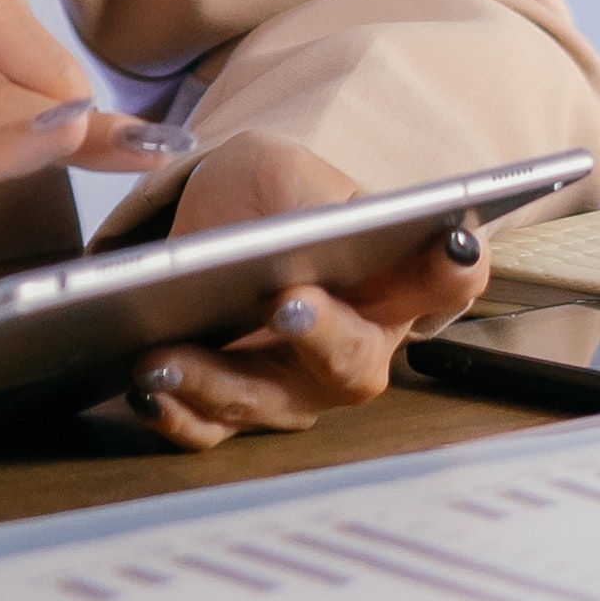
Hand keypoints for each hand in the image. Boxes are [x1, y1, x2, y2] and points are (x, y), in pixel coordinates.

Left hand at [124, 135, 493, 444]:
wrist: (214, 221)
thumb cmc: (272, 196)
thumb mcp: (284, 173)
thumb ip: (307, 200)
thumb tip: (313, 231)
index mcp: (392, 279)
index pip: (446, 277)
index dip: (453, 270)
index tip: (448, 247)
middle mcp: (356, 344)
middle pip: (356, 360)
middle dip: (324, 336)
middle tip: (287, 304)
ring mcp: (298, 384)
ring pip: (273, 401)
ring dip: (220, 383)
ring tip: (164, 357)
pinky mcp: (238, 407)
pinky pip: (214, 427)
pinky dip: (178, 414)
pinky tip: (145, 390)